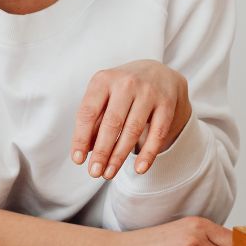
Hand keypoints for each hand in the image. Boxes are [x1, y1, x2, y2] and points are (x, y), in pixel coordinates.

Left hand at [71, 60, 190, 180]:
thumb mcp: (103, 96)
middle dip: (102, 151)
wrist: (158, 71)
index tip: (78, 160)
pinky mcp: (167, 103)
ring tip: (109, 174)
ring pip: (133, 129)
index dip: (81, 138)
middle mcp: (126, 83)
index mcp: (103, 80)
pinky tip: (139, 169)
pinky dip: (148, 153)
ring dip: (120, 155)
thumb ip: (93, 121)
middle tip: (94, 173)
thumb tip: (84, 151)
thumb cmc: (121, 90)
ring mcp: (149, 92)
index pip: (88, 113)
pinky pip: (157, 132)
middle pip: (111, 123)